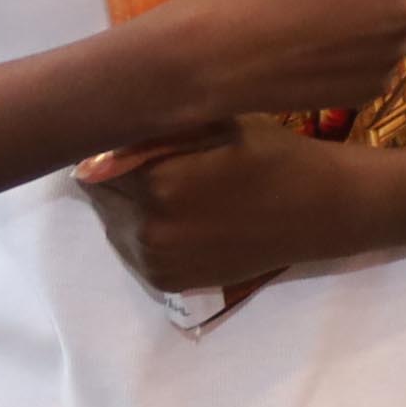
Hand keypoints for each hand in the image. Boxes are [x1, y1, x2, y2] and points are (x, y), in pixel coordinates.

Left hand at [80, 113, 392, 300]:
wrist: (316, 211)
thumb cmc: (269, 154)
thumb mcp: (214, 124)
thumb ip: (152, 134)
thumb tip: (89, 159)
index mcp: (158, 184)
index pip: (94, 162)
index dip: (111, 147)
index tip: (135, 138)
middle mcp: (149, 230)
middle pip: (98, 196)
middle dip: (116, 177)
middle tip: (159, 162)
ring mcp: (156, 262)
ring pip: (111, 223)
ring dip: (127, 205)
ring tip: (173, 188)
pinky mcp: (166, 282)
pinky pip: (129, 250)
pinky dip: (141, 232)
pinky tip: (179, 215)